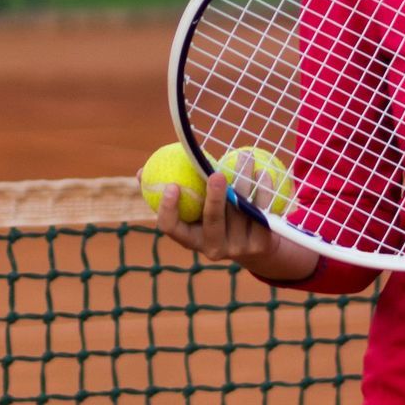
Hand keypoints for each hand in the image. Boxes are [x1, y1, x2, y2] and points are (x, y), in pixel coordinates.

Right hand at [150, 170, 321, 283]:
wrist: (256, 246)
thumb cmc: (216, 218)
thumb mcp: (194, 209)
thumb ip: (170, 192)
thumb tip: (140, 173)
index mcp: (191, 239)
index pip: (172, 229)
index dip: (168, 210)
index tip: (171, 185)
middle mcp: (213, 248)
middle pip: (212, 221)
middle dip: (214, 198)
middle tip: (215, 174)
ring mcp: (238, 247)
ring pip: (241, 211)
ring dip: (244, 181)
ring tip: (244, 157)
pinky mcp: (261, 243)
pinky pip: (262, 212)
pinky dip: (263, 191)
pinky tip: (263, 173)